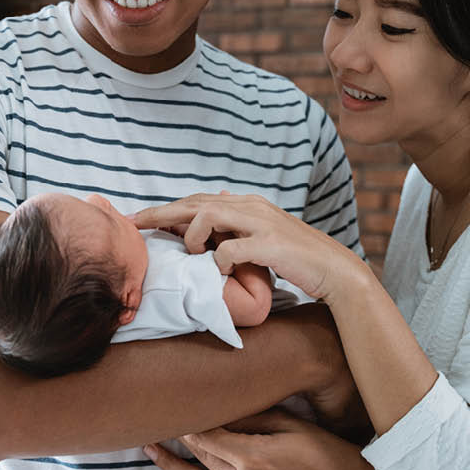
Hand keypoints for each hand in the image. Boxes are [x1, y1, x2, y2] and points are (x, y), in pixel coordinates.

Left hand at [133, 193, 367, 301]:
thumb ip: (240, 220)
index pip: (199, 199)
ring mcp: (262, 224)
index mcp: (248, 204)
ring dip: (192, 234)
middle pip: (196, 202)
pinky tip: (219, 270)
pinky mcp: (270, 245)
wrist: (335, 270)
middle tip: (134, 223)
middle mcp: (252, 207)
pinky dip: (219, 260)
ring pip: (209, 214)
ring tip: (190, 253)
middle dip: (161, 213)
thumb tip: (215, 203)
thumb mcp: (265, 233)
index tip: (139, 218)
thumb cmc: (298, 257)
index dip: (167, 208)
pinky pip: (231, 249)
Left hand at [143, 409, 379, 469]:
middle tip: (156, 416)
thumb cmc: (324, 453)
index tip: (172, 403)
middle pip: (199, 456)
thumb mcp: (290, 426)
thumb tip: (223, 404)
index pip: (205, 437)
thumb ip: (253, 417)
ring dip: (173, 464)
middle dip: (178, 436)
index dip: (186, 421)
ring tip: (151, 449)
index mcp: (251, 459)